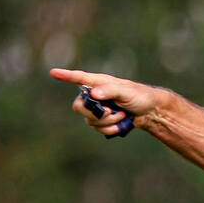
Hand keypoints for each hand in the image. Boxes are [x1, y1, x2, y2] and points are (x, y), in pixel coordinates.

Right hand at [49, 67, 164, 135]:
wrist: (150, 112)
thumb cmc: (140, 96)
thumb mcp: (126, 92)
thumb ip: (110, 91)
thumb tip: (94, 94)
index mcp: (99, 83)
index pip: (79, 78)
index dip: (66, 76)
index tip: (53, 72)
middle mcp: (95, 95)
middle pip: (78, 107)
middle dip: (95, 114)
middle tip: (110, 112)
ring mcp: (98, 109)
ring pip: (90, 121)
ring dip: (109, 122)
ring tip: (123, 115)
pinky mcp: (103, 121)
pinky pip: (99, 129)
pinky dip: (111, 129)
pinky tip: (121, 124)